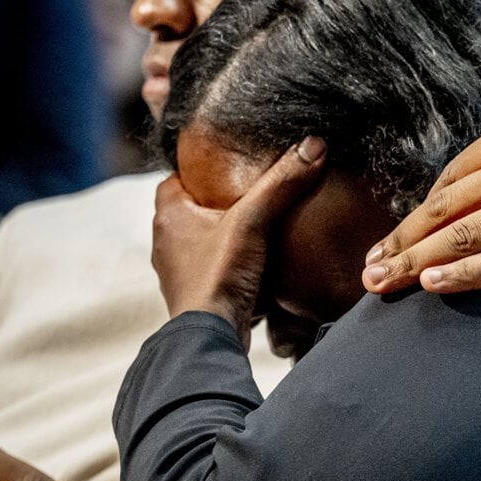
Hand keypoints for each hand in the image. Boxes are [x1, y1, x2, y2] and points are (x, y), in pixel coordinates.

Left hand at [152, 138, 325, 343]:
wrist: (212, 336)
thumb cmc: (218, 276)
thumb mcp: (253, 221)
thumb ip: (281, 183)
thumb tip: (314, 144)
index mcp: (168, 216)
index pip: (175, 178)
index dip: (198, 169)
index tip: (227, 164)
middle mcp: (166, 242)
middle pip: (191, 209)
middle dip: (217, 201)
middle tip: (249, 191)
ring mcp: (179, 271)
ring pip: (201, 240)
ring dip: (223, 233)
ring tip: (257, 225)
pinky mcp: (196, 294)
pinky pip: (212, 267)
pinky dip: (230, 261)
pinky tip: (256, 262)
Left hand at [361, 100, 480, 294]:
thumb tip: (472, 184)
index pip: (448, 182)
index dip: (415, 216)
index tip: (391, 241)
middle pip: (444, 211)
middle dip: (400, 243)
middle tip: (366, 271)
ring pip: (466, 238)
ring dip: (418, 264)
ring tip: (384, 285)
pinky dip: (468, 274)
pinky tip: (436, 286)